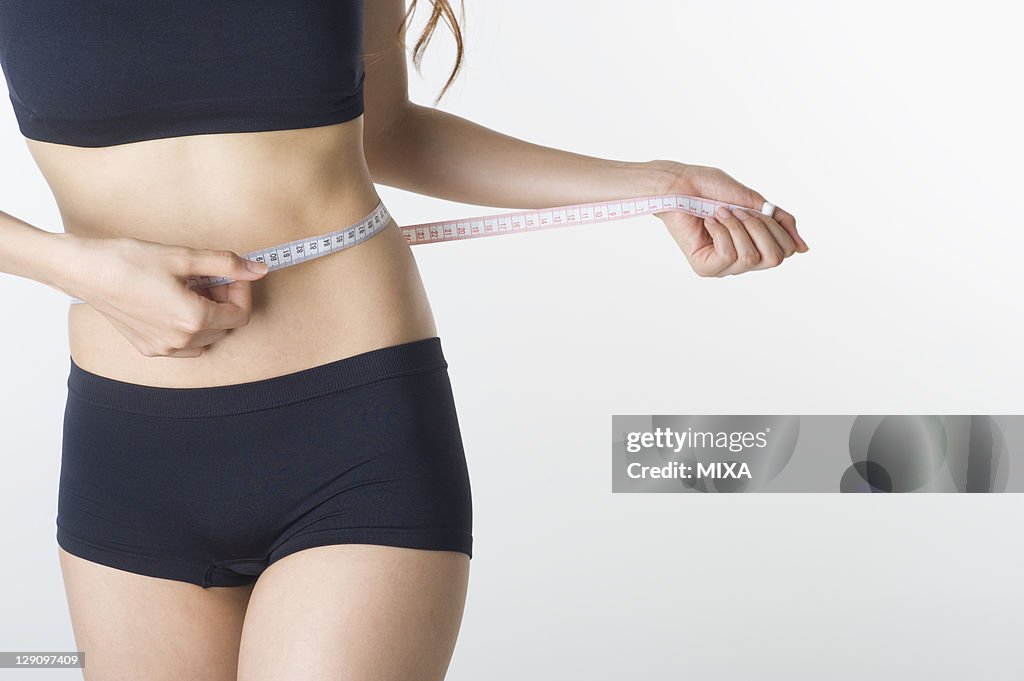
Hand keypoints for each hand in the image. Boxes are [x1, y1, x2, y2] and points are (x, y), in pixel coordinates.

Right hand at [59, 235, 268, 357]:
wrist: (84, 271)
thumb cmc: (129, 260)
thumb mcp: (184, 257)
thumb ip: (226, 264)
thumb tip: (259, 268)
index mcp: (193, 319)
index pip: (240, 315)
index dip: (242, 292)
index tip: (232, 274)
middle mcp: (181, 341)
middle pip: (225, 327)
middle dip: (226, 302)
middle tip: (209, 277)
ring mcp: (163, 349)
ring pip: (207, 338)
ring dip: (209, 315)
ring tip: (190, 288)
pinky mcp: (148, 348)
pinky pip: (185, 346)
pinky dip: (190, 327)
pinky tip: (174, 303)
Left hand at [646, 159, 808, 276]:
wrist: (682, 184)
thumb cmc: (712, 189)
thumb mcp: (756, 202)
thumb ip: (781, 223)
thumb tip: (803, 248)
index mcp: (754, 246)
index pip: (786, 251)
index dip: (774, 227)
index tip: (752, 209)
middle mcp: (741, 261)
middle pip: (774, 259)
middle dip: (759, 228)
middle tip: (736, 211)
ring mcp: (723, 268)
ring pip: (750, 257)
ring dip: (737, 227)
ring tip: (719, 215)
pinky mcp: (705, 268)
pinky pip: (729, 255)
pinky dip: (721, 232)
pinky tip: (708, 223)